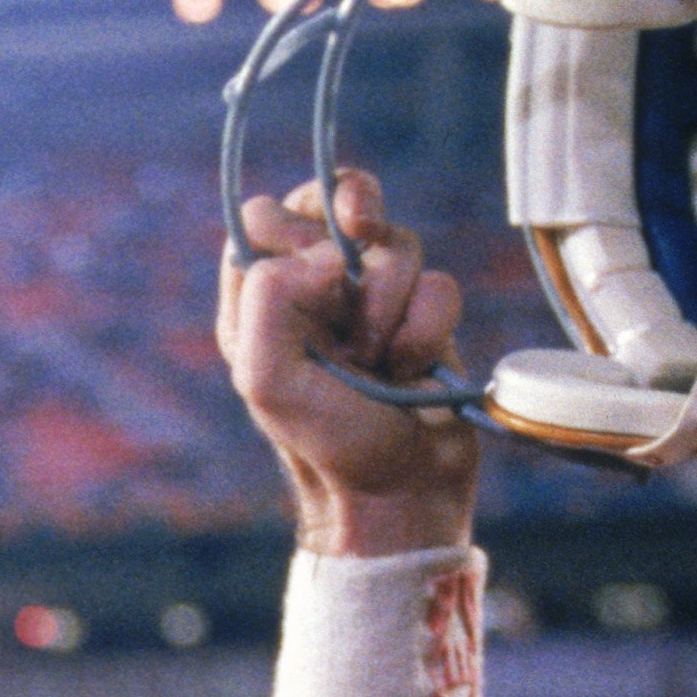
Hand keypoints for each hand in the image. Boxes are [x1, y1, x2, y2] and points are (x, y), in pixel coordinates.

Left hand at [219, 168, 480, 558]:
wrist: (400, 492)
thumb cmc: (327, 444)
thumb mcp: (268, 379)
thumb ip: (269, 297)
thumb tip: (330, 251)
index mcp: (258, 303)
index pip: (264, 217)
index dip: (295, 229)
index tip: (318, 270)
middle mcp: (311, 293)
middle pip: (336, 203)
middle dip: (357, 236)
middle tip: (359, 271)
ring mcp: (369, 302)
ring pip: (396, 242)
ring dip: (393, 301)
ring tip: (380, 360)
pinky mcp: (420, 317)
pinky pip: (438, 284)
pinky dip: (428, 326)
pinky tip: (412, 372)